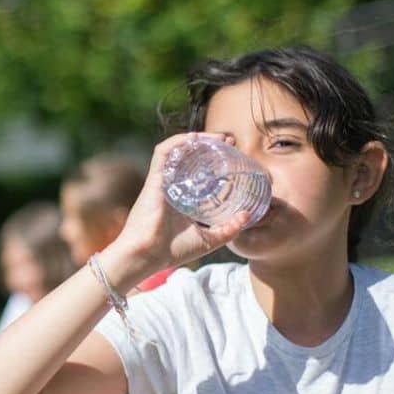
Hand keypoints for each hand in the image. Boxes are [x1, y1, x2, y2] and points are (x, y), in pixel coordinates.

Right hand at [106, 132, 251, 284]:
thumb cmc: (171, 250)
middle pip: (190, 157)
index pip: (198, 171)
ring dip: (197, 139)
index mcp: (182, 198)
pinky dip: (177, 142)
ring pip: (177, 150)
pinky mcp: (154, 179)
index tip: (234, 155)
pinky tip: (194, 137)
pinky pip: (163, 152)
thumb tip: (247, 215)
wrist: (146, 255)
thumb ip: (228, 229)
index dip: (216, 160)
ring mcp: (162, 181)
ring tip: (217, 137)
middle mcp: (172, 186)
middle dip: (210, 145)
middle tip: (229, 141)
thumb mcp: (208, 239)